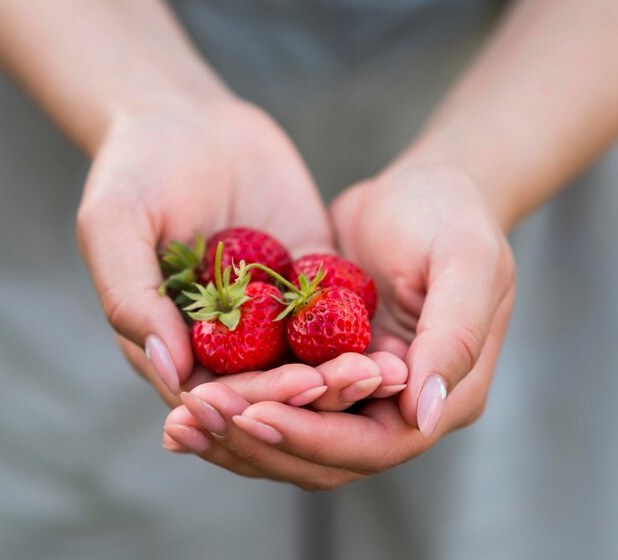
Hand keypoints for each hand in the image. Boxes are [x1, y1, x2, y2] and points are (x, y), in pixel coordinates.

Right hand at [77, 95, 405, 407]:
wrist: (190, 119)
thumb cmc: (139, 166)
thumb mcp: (116, 223)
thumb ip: (130, 294)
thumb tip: (170, 367)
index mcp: (170, 339)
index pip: (212, 394)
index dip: (257, 399)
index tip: (301, 388)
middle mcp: (221, 338)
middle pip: (268, 388)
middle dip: (314, 392)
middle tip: (362, 381)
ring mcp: (267, 312)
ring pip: (306, 361)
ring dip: (346, 373)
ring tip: (387, 370)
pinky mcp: (304, 282)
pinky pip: (333, 314)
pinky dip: (360, 332)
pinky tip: (394, 338)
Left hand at [162, 161, 514, 488]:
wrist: (420, 191)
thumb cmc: (451, 216)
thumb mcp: (465, 263)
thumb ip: (454, 337)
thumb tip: (426, 414)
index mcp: (442, 396)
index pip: (372, 443)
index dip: (312, 436)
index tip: (253, 414)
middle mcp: (397, 407)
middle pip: (322, 453)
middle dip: (259, 439)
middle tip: (194, 417)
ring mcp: (358, 391)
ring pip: (293, 434)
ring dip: (236, 431)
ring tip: (179, 418)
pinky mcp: (323, 363)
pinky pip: (277, 395)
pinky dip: (237, 401)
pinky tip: (187, 394)